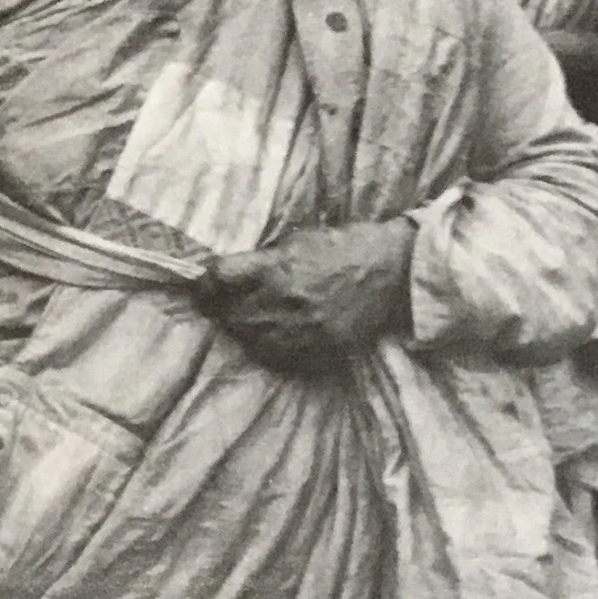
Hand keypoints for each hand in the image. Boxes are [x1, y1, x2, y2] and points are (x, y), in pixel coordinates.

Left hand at [197, 219, 414, 370]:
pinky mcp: (323, 347)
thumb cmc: (344, 245)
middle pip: (230, 315)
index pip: (219, 278)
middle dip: (221, 311)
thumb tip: (231, 274)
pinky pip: (281, 358)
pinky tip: (271, 339)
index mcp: (275, 266)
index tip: (202, 288)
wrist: (395, 268)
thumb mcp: (297, 240)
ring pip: (251, 341)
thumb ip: (262, 260)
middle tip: (222, 307)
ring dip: (244, 332)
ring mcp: (304, 328)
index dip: (204, 284)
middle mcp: (284, 299)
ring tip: (247, 323)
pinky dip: (269, 350)